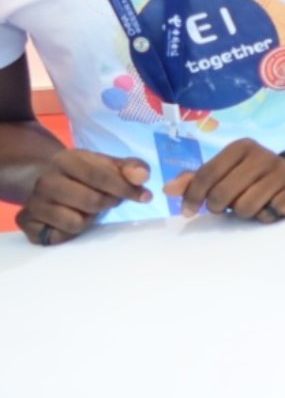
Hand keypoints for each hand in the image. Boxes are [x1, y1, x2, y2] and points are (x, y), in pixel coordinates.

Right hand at [17, 150, 152, 245]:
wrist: (46, 179)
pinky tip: (68, 219)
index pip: (100, 176)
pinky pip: (59, 236)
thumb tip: (143, 176)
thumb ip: (130, 168)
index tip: (145, 197)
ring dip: (88, 219)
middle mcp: (44, 181)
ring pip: (75, 223)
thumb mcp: (108, 165)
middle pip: (91, 202)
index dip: (125, 188)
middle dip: (107, 204)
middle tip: (108, 201)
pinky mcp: (26, 223)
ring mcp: (33, 203)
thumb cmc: (85, 174)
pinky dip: (70, 232)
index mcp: (66, 160)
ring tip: (85, 208)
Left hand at [164, 139, 284, 223]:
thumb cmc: (251, 177)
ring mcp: (284, 173)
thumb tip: (167, 190)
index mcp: (242, 147)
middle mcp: (264, 155)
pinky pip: (269, 214)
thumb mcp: (225, 173)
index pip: (207, 174)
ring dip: (244, 213)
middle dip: (219, 207)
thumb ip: (196, 180)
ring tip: (251, 205)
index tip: (187, 212)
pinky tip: (270, 208)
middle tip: (226, 207)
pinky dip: (266, 216)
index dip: (192, 196)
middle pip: (222, 194)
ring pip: (245, 207)